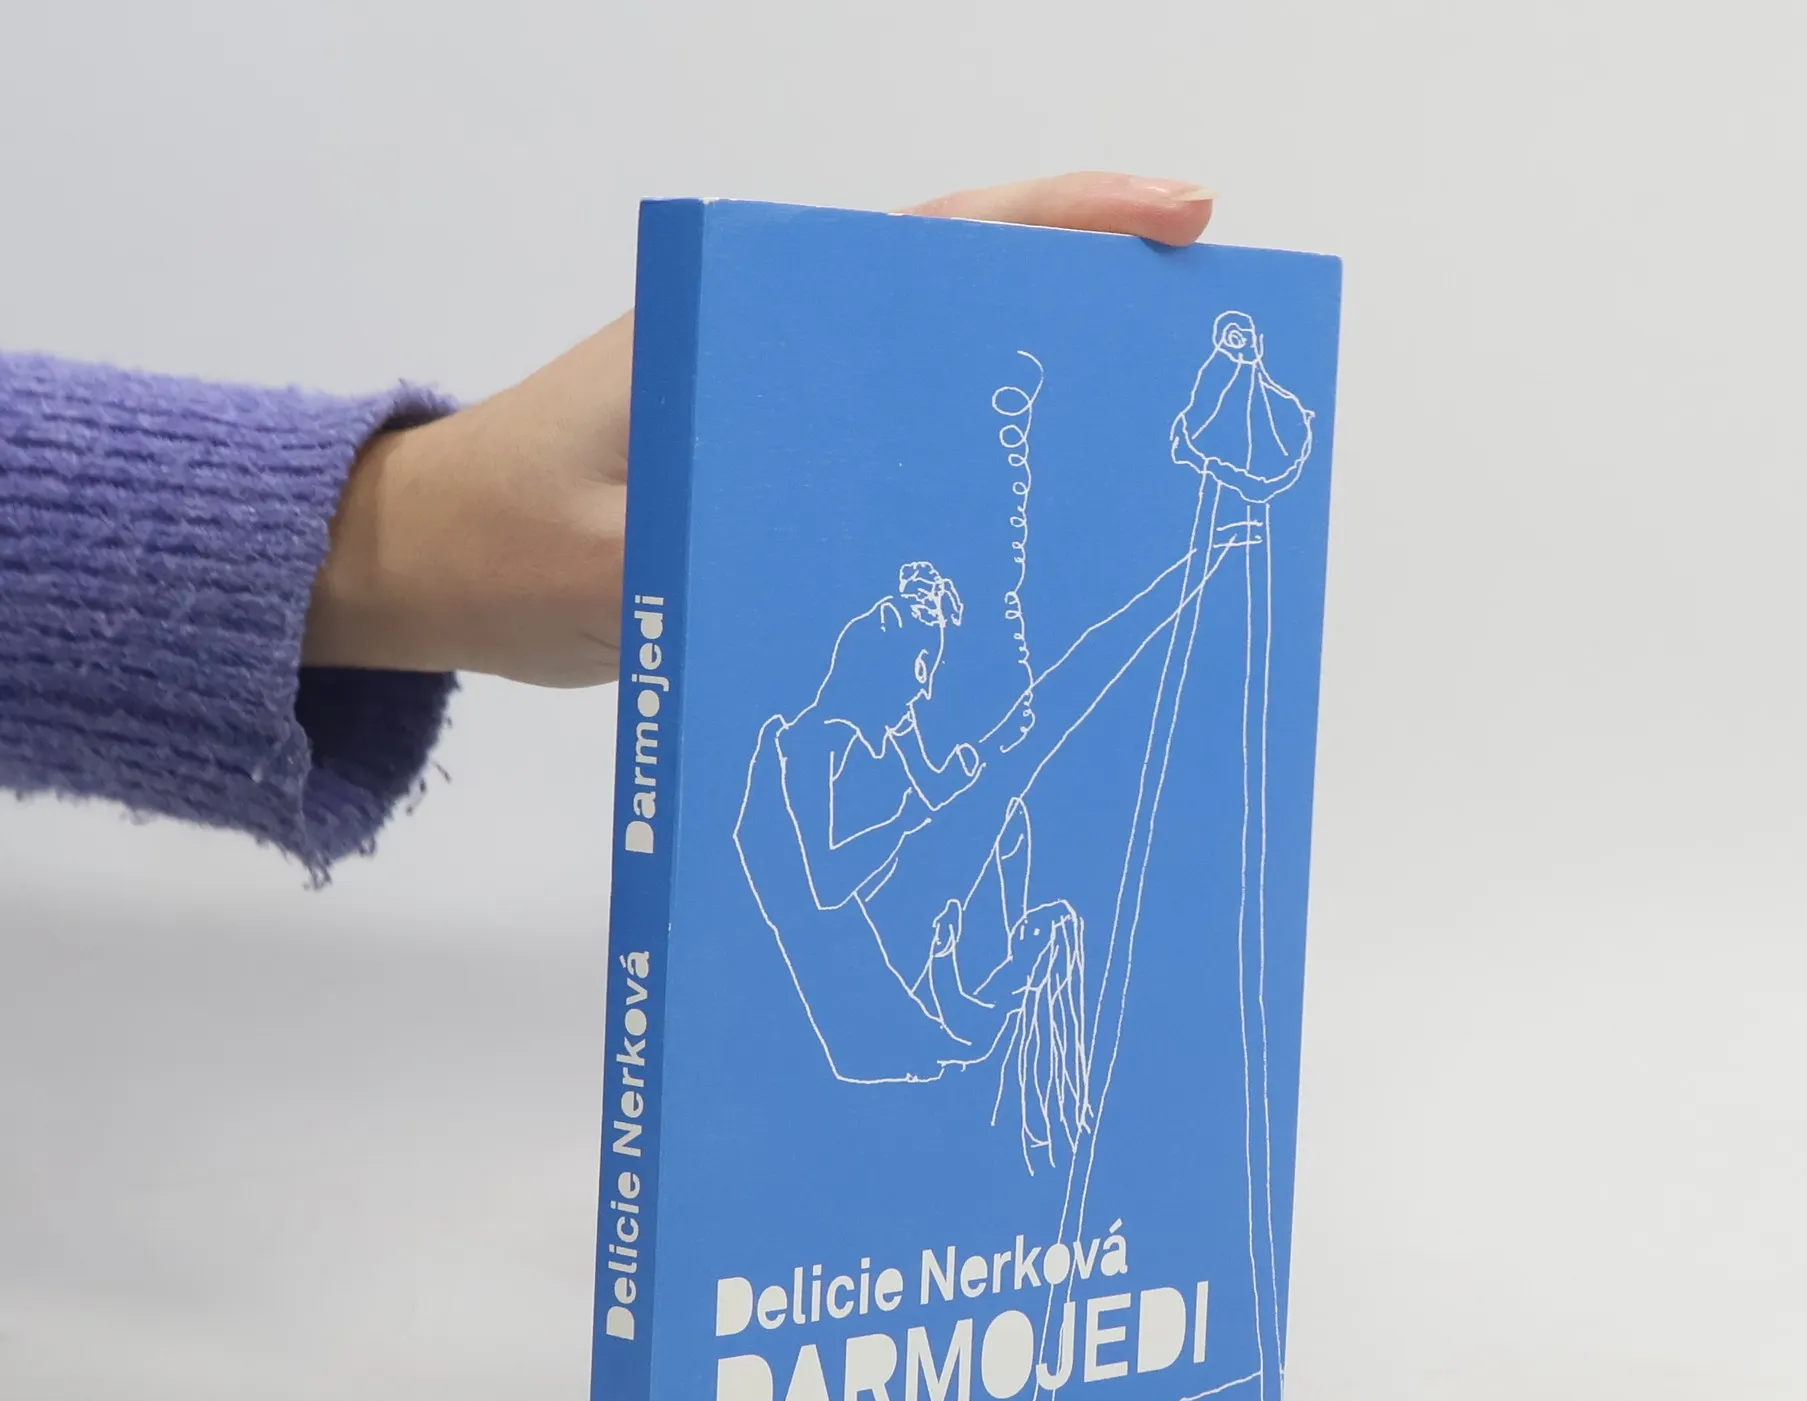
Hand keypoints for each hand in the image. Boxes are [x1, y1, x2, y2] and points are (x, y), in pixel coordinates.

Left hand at [303, 173, 1215, 686]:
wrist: (424, 568)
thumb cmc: (496, 544)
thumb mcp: (604, 562)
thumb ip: (716, 564)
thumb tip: (857, 591)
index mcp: (738, 322)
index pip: (927, 243)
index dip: (1062, 223)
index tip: (1178, 218)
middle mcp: (770, 354)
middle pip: (952, 308)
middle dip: (1080, 316)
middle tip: (1196, 362)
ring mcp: (773, 421)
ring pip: (928, 397)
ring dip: (1028, 422)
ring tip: (1135, 472)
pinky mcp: (767, 489)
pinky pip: (887, 476)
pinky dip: (957, 500)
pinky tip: (1014, 557)